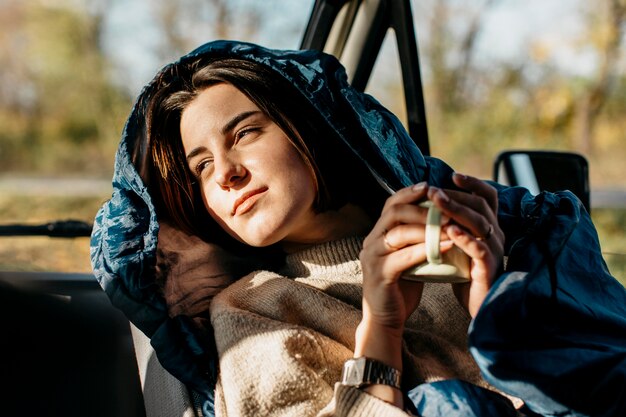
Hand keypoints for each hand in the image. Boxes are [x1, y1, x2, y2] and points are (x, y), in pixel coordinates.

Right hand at [357, 182, 438, 405]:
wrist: (385, 319)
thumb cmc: (401, 287)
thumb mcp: (407, 256)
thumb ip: (416, 239)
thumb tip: (440, 217)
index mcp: (377, 234)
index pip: (390, 204)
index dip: (410, 192)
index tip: (430, 186)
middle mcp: (371, 242)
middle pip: (393, 212)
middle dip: (421, 206)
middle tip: (445, 205)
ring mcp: (373, 258)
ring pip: (398, 232)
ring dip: (427, 227)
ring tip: (450, 224)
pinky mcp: (379, 275)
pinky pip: (403, 256)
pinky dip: (426, 249)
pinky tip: (446, 245)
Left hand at [427, 173, 503, 316]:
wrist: (479, 305)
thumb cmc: (465, 272)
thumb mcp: (460, 243)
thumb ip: (453, 224)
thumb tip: (431, 202)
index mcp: (490, 226)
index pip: (487, 197)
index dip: (473, 184)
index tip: (453, 176)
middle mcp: (496, 234)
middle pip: (480, 206)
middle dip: (455, 195)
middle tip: (433, 190)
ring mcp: (494, 251)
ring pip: (480, 224)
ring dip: (457, 211)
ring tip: (437, 202)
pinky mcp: (488, 269)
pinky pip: (480, 250)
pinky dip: (465, 239)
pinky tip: (450, 232)